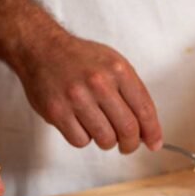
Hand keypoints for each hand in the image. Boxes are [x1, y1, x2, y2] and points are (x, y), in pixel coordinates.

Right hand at [13, 31, 162, 152]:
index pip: (144, 110)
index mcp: (118, 70)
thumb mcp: (112, 63)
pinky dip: (83, 138)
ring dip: (106, 142)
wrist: (41, 49)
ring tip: (100, 132)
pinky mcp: (57, 111)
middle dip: (130, 144)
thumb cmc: (78, 58)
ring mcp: (76, 98)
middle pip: (127, 129)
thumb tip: (145, 129)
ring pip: (104, 139)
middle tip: (127, 146)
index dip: (152, 132)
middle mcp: (99, 83)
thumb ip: (130, 92)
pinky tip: (80, 126)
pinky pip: (80, 140)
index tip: (153, 144)